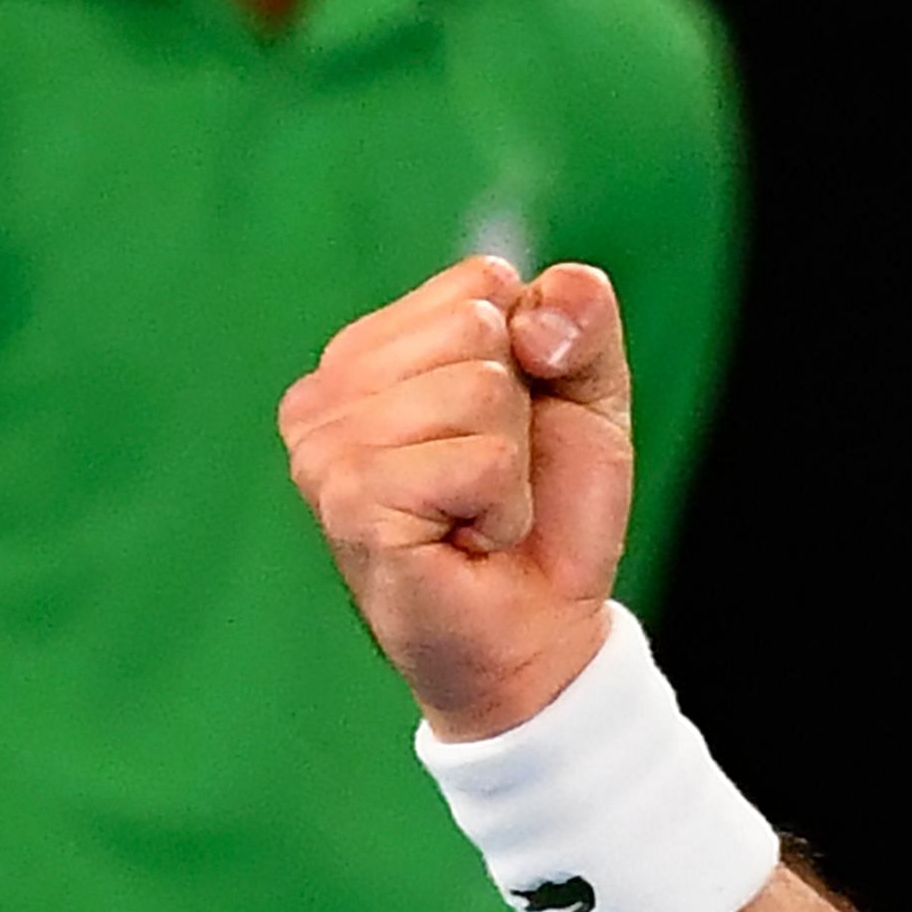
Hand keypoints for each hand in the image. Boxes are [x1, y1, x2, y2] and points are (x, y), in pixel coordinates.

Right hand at [277, 256, 635, 738]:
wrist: (541, 629)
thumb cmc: (549, 510)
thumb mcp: (585, 391)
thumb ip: (579, 317)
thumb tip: (536, 306)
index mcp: (369, 351)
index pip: (481, 282)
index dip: (535, 353)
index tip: (514, 424)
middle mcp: (326, 393)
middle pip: (478, 327)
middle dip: (520, 409)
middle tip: (494, 479)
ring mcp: (326, 450)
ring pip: (480, 390)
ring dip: (511, 466)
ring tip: (478, 512)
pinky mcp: (350, 502)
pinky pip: (480, 460)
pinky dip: (504, 506)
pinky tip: (468, 540)